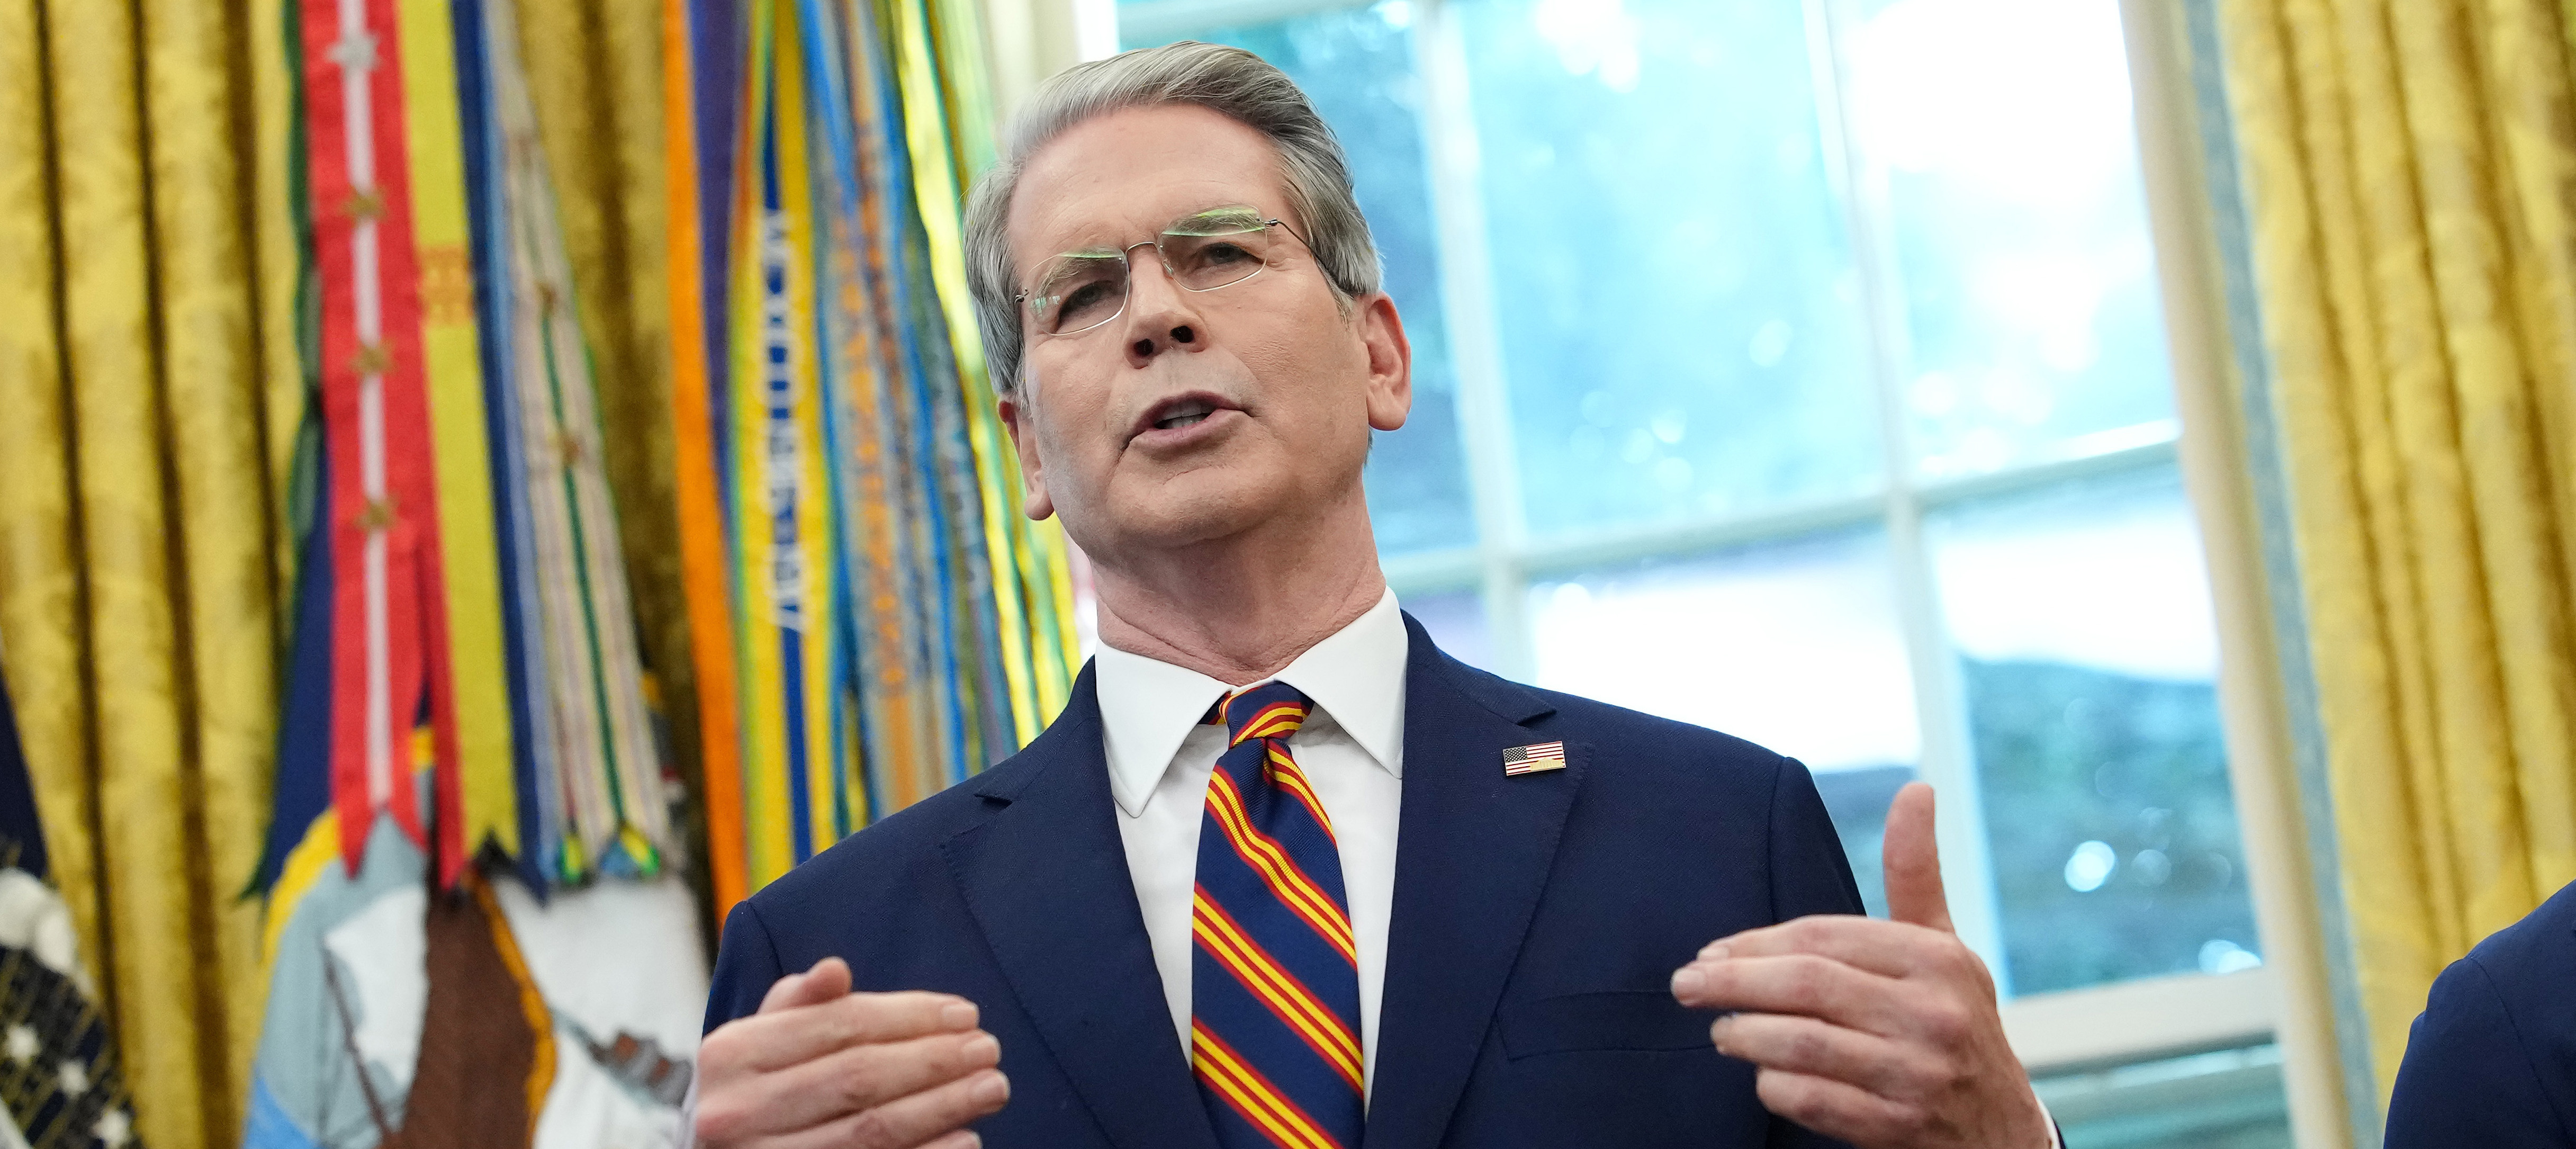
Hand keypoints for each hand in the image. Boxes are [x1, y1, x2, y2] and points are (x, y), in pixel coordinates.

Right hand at [694, 956, 1010, 1147]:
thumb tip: (835, 970)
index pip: (837, 1025)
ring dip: (942, 1107)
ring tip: (991, 1088)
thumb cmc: (752, 1089)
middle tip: (988, 1049)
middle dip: (934, 1060)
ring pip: (870, 1131)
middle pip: (858, 1078)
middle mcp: (736, 1111)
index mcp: (730, 1054)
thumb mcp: (760, 1039)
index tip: (965, 1012)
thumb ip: (800, 1004)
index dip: (908, 1016)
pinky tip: (967, 1139)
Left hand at [1671, 782, 2050, 1148]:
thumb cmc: (1954, 1020)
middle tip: (1686, 985)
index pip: (1823, 937)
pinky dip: (1773, 1086)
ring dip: (1743, 1035)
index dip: (1755, 942)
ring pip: (1800, 1044)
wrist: (2004, 1130)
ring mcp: (1917, 1075)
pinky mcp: (1898, 1130)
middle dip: (1731, 982)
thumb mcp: (1946, 946)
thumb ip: (1916, 873)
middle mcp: (1932, 1014)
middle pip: (1804, 986)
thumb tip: (1915, 788)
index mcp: (1938, 960)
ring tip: (1721, 1030)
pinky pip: (1811, 1100)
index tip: (1710, 950)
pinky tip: (1761, 1076)